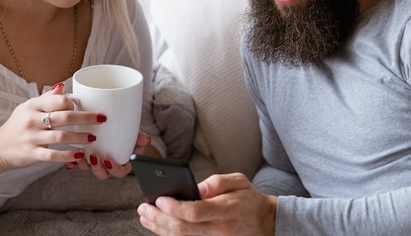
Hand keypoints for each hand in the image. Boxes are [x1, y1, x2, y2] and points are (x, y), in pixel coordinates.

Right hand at [0, 83, 105, 170]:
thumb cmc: (17, 126)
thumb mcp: (28, 107)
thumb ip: (46, 98)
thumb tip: (63, 87)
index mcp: (33, 106)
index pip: (58, 100)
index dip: (74, 103)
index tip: (86, 106)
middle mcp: (32, 120)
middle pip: (64, 117)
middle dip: (86, 118)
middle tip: (101, 119)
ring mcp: (32, 138)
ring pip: (61, 136)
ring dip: (80, 137)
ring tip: (93, 138)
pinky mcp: (32, 154)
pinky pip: (53, 155)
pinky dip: (68, 155)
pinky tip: (79, 155)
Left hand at [68, 131, 155, 179]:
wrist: (116, 128)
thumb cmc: (127, 134)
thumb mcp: (134, 135)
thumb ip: (138, 137)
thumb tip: (146, 139)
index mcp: (123, 163)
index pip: (121, 172)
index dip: (114, 169)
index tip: (109, 161)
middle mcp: (109, 166)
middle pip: (103, 174)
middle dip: (97, 168)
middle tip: (94, 157)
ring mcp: (97, 163)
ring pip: (90, 169)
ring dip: (85, 164)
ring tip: (81, 155)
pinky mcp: (86, 158)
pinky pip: (79, 162)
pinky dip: (74, 160)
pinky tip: (71, 157)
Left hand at [137, 173, 276, 235]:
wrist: (266, 222)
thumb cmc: (249, 199)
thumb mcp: (239, 181)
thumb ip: (217, 182)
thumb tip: (195, 187)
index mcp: (227, 210)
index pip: (195, 212)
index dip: (174, 207)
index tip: (159, 199)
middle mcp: (220, 229)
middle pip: (183, 228)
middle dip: (159, 219)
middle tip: (144, 208)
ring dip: (159, 228)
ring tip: (146, 217)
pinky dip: (170, 235)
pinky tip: (159, 227)